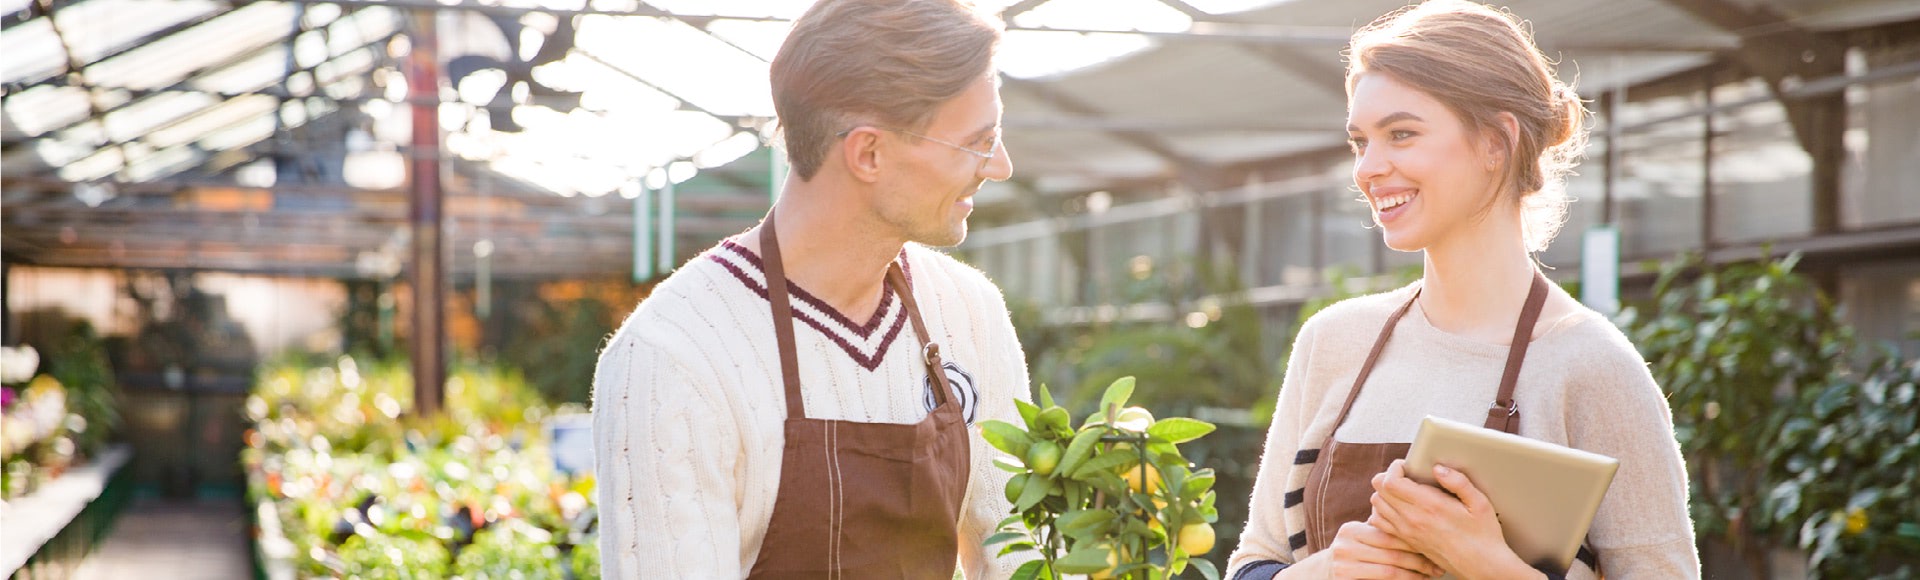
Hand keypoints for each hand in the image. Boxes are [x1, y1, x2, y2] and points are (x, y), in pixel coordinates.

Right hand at [1286, 520, 1442, 578]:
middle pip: (1391, 553)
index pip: (1389, 534)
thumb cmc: (1354, 554)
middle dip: (1419, 560)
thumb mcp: (1361, 538)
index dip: (1414, 540)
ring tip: (1431, 575)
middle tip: (1439, 565)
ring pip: (1389, 571)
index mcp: (1351, 531)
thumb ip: (1380, 528)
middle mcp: (1344, 547)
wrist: (1322, 574)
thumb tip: (1417, 512)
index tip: (1435, 545)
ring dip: (1415, 575)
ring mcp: (1343, 567)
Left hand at [1368, 459, 1538, 578]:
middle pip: (1379, 491)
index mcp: (1429, 506)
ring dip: (1384, 494)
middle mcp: (1413, 519)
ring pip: (1376, 506)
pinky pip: (1380, 523)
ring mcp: (1407, 532)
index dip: (1394, 468)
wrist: (1481, 566)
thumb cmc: (1483, 535)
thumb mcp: (1479, 503)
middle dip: (1388, 476)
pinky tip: (1398, 507)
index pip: (1390, 482)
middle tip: (1404, 475)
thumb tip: (1438, 468)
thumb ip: (1458, 482)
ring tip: (1401, 489)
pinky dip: (1383, 511)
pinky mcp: (1407, 541)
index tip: (1406, 465)